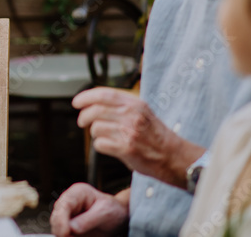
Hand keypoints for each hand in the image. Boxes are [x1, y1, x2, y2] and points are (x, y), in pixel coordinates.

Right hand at [51, 183, 128, 236]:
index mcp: (77, 193)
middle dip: (60, 229)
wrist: (119, 218)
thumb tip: (72, 228)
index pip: (63, 204)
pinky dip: (66, 236)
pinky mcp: (69, 225)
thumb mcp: (105, 212)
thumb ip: (89, 220)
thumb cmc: (113, 210)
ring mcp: (68, 214)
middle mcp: (69, 202)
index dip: (61, 219)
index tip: (65, 232)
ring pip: (57, 226)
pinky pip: (63, 233)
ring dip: (62, 234)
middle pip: (56, 216)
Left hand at [73, 87, 203, 186]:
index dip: (86, 97)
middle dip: (83, 116)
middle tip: (82, 122)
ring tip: (104, 136)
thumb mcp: (143, 112)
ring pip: (95, 128)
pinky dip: (100, 145)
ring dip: (95, 133)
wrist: (174, 156)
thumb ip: (121, 105)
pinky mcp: (126, 149)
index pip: (103, 94)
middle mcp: (132, 116)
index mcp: (135, 104)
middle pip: (95, 110)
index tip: (76, 102)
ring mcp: (129, 132)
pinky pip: (100, 144)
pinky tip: (109, 147)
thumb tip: (92, 101)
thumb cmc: (156, 135)